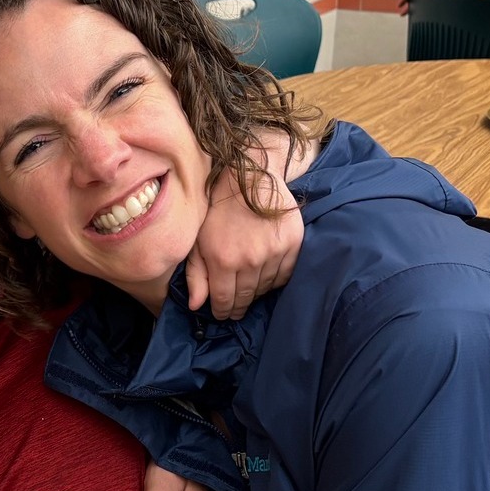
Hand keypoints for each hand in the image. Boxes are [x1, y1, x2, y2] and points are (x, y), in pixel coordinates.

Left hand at [187, 139, 303, 319]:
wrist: (250, 175)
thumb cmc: (217, 208)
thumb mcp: (198, 239)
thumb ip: (196, 274)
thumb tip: (197, 305)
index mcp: (223, 260)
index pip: (224, 300)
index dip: (222, 311)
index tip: (222, 315)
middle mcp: (250, 260)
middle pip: (246, 297)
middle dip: (238, 307)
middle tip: (235, 311)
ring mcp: (274, 253)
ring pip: (266, 288)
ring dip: (256, 293)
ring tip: (249, 291)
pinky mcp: (293, 244)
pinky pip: (285, 275)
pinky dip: (275, 280)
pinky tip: (266, 277)